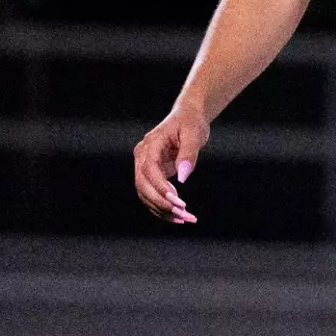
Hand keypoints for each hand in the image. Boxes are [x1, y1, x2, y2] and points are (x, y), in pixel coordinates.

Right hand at [133, 106, 209, 223]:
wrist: (188, 117)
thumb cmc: (191, 122)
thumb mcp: (194, 134)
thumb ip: (188, 155)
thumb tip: (182, 178)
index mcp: (149, 145)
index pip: (149, 170)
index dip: (161, 187)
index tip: (177, 201)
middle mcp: (142, 157)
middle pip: (143, 186)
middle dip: (161, 203)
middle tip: (183, 215)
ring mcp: (144, 167)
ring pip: (145, 194)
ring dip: (162, 209)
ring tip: (184, 219)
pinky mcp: (151, 175)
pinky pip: (152, 194)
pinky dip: (163, 207)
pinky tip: (178, 216)